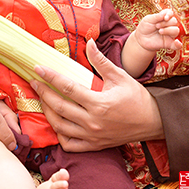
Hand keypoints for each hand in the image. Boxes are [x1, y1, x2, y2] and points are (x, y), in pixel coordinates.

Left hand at [31, 40, 163, 151]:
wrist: (153, 122)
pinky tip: (56, 122)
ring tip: (42, 100)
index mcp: (99, 103)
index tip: (38, 69)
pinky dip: (59, 134)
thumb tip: (89, 42)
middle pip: (59, 108)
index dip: (50, 77)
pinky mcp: (94, 146)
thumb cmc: (137, 98)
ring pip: (60, 127)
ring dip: (48, 113)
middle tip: (35, 82)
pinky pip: (69, 144)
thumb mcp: (120, 76)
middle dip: (43, 94)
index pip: (67, 88)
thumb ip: (101, 61)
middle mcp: (93, 122)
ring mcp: (92, 136)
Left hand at [134, 9, 181, 51]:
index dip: (169, 14)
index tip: (165, 18)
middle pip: (174, 21)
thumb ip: (157, 16)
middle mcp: (169, 25)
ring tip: (159, 31)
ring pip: (176, 30)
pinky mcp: (169, 43)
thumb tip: (165, 14)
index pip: (171, 13)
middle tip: (157, 26)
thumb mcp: (148, 20)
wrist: (141, 39)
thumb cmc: (145, 27)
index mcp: (164, 18)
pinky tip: (176, 42)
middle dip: (165, 23)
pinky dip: (178, 44)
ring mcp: (169, 34)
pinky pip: (177, 45)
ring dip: (168, 30)